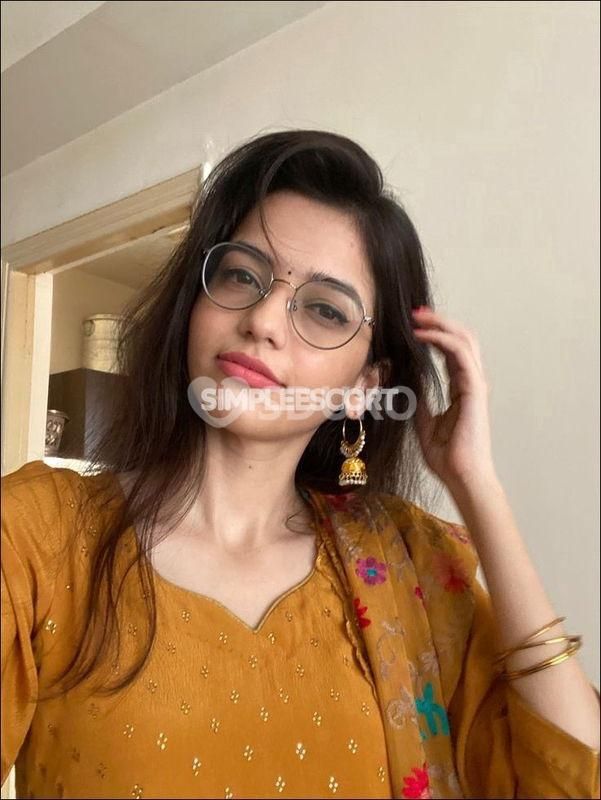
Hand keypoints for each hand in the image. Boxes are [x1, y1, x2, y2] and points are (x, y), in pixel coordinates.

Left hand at [411, 306, 497, 490]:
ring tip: (417, 317)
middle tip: (415, 312)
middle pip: (461, 339)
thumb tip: (404, 378)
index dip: (434, 333)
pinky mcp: (475, 389)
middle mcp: (471, 382)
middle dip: (438, 321)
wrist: (461, 476)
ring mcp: (476, 384)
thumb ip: (418, 398)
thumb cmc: (446, 456)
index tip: (412, 324)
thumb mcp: (422, 421)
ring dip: (440, 324)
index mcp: (461, 388)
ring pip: (464, 340)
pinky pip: (460, 354)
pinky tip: (422, 337)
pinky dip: (442, 340)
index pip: (450, 350)